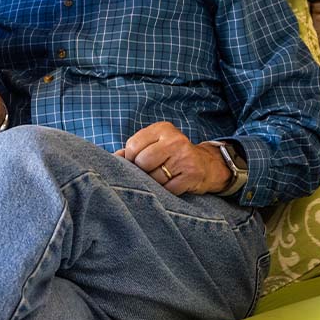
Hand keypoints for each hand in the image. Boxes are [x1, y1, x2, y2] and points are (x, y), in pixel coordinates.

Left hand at [114, 122, 231, 194]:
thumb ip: (133, 149)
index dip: (129, 159)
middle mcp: (175, 140)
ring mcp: (185, 157)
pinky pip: (168, 189)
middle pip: (142, 162)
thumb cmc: (172, 155)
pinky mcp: (192, 175)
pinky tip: (172, 183)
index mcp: (163, 129)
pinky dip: (166, 190)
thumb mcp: (154, 144)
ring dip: (154, 182)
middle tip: (150, 172)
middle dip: (142, 171)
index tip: (136, 163)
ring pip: (154, 177)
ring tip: (163, 177)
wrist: (206, 165)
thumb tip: (113, 157)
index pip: (133, 146)